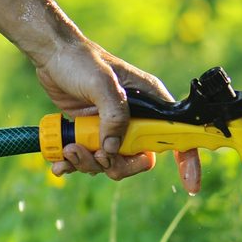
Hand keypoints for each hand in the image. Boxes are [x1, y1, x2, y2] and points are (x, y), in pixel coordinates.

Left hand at [35, 38, 200, 192]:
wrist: (51, 55)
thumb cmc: (80, 60)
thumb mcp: (101, 82)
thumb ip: (113, 114)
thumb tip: (112, 149)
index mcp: (150, 102)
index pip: (177, 135)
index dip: (187, 161)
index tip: (190, 186)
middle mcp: (135, 119)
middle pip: (140, 159)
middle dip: (118, 165)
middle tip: (97, 156)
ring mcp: (112, 128)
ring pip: (111, 163)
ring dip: (89, 163)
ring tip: (68, 149)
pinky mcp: (92, 134)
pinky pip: (90, 160)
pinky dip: (74, 164)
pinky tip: (59, 161)